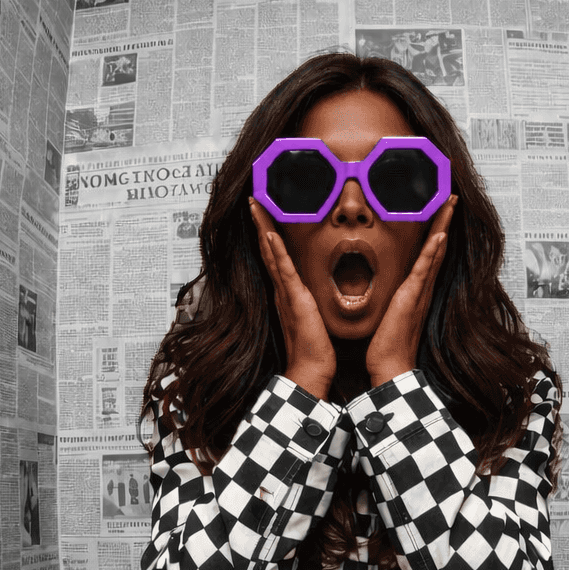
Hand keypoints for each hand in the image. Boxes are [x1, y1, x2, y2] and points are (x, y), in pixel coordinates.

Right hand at [250, 199, 334, 398]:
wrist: (311, 369)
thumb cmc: (315, 349)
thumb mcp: (315, 318)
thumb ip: (312, 304)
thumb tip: (315, 296)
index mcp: (288, 294)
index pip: (276, 258)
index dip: (269, 236)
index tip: (265, 216)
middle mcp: (282, 290)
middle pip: (268, 250)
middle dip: (260, 224)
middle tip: (253, 200)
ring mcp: (286, 293)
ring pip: (271, 253)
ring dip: (263, 228)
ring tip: (255, 206)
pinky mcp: (294, 299)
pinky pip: (283, 270)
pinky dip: (276, 250)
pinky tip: (270, 233)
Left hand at [365, 196, 455, 387]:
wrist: (391, 366)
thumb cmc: (386, 346)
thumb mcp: (385, 314)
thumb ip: (388, 300)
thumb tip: (382, 290)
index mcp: (415, 291)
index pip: (428, 255)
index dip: (435, 233)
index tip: (439, 212)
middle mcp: (422, 289)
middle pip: (437, 248)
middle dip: (444, 222)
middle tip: (451, 198)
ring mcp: (419, 292)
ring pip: (434, 252)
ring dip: (442, 227)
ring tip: (449, 205)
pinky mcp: (411, 298)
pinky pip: (424, 270)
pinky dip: (432, 252)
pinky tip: (439, 235)